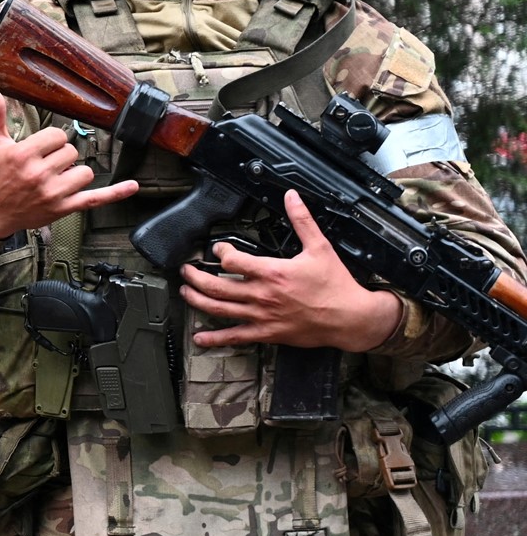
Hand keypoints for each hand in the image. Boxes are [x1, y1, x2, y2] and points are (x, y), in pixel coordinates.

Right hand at [0, 81, 138, 237]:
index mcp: (23, 155)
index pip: (57, 135)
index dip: (49, 140)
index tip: (37, 148)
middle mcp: (40, 174)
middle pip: (71, 151)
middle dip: (59, 155)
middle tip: (41, 164)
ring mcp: (54, 193)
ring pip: (84, 171)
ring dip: (73, 172)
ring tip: (54, 176)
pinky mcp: (64, 208)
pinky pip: (96, 199)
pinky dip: (115, 193)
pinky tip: (131, 185)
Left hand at [181, 190, 402, 351]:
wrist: (350, 318)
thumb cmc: (336, 286)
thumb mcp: (320, 248)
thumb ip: (302, 221)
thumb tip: (292, 196)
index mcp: (272, 273)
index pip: (232, 260)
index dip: (220, 251)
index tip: (219, 248)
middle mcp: (262, 295)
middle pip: (216, 286)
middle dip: (195, 277)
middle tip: (187, 270)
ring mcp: (262, 316)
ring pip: (219, 309)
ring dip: (196, 300)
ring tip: (185, 292)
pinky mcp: (267, 333)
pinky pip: (236, 337)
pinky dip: (215, 338)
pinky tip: (200, 337)